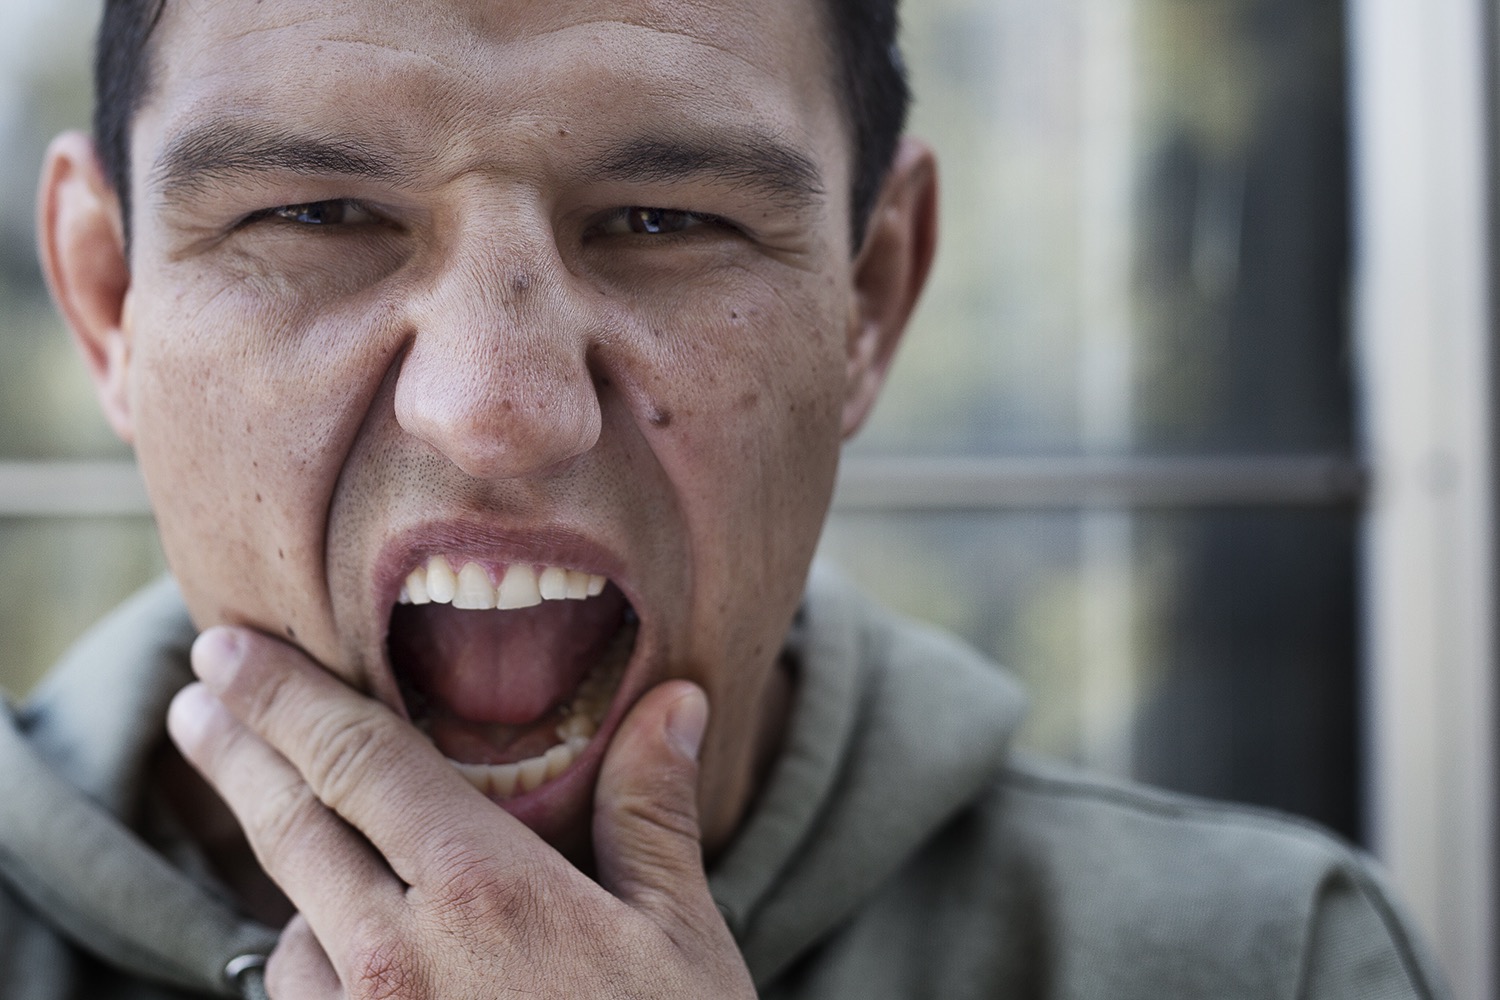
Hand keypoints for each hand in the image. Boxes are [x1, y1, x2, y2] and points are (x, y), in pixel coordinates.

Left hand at [167, 627, 757, 998]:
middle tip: (197, 700)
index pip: (357, 760)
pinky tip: (350, 954)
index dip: (285, 696)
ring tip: (313, 841)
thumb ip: (655, 813)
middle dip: (235, 750)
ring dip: (295, 878)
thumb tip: (677, 702)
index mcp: (483, 893)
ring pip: (293, 929)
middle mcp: (395, 960)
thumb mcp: (680, 936)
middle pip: (290, 826)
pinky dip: (318, 963)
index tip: (228, 649)